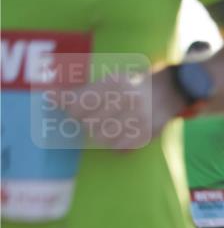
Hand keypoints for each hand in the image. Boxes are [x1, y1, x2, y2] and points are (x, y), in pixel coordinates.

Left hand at [60, 68, 181, 151]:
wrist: (169, 90)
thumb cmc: (132, 85)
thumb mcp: (110, 79)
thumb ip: (82, 90)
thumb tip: (50, 96)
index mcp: (115, 83)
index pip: (78, 105)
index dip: (72, 111)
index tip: (74, 109)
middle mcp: (127, 100)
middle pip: (88, 124)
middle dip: (88, 122)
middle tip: (97, 116)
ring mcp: (138, 118)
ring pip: (102, 138)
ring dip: (101, 133)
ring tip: (110, 124)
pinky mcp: (147, 134)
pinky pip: (119, 147)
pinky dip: (116, 143)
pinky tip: (122, 133)